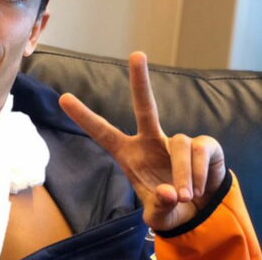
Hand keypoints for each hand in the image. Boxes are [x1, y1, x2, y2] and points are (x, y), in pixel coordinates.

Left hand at [58, 51, 225, 230]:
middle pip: (145, 106)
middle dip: (141, 80)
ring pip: (180, 144)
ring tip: (187, 196)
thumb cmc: (168, 206)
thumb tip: (171, 192)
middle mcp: (151, 141)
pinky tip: (199, 189)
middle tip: (137, 54)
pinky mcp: (203, 145)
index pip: (102, 132)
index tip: (64, 97)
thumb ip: (160, 207)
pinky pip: (200, 151)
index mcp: (129, 154)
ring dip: (183, 174)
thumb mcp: (158, 214)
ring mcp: (176, 141)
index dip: (84, 117)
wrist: (201, 212)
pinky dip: (199, 173)